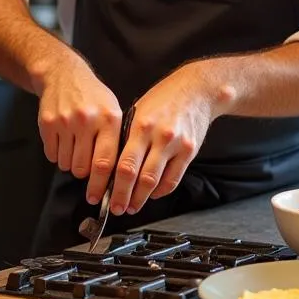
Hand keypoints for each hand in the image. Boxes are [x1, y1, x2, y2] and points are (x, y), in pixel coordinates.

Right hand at [36, 52, 121, 204]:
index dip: (102, 185)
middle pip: (83, 168)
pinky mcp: (47, 124)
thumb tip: (118, 177)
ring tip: (76, 148)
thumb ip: (116, 140)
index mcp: (108, 119)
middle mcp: (87, 120)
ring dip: (71, 164)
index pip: (105, 162)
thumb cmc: (92, 96)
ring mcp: (65, 122)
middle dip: (85, 175)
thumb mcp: (113, 111)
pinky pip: (52, 155)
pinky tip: (64, 141)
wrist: (63, 74)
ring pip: (67, 164)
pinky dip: (58, 155)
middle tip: (86, 168)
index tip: (98, 197)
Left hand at [108, 62, 233, 215]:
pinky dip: (161, 191)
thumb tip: (111, 165)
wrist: (197, 90)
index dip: (112, 185)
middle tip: (117, 208)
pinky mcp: (190, 152)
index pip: (123, 163)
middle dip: (125, 197)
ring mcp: (176, 145)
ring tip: (133, 205)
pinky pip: (174, 179)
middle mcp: (159, 137)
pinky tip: (152, 194)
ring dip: (142, 198)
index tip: (102, 195)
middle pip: (138, 177)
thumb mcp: (138, 111)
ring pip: (156, 182)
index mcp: (140, 126)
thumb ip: (127, 136)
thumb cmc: (163, 99)